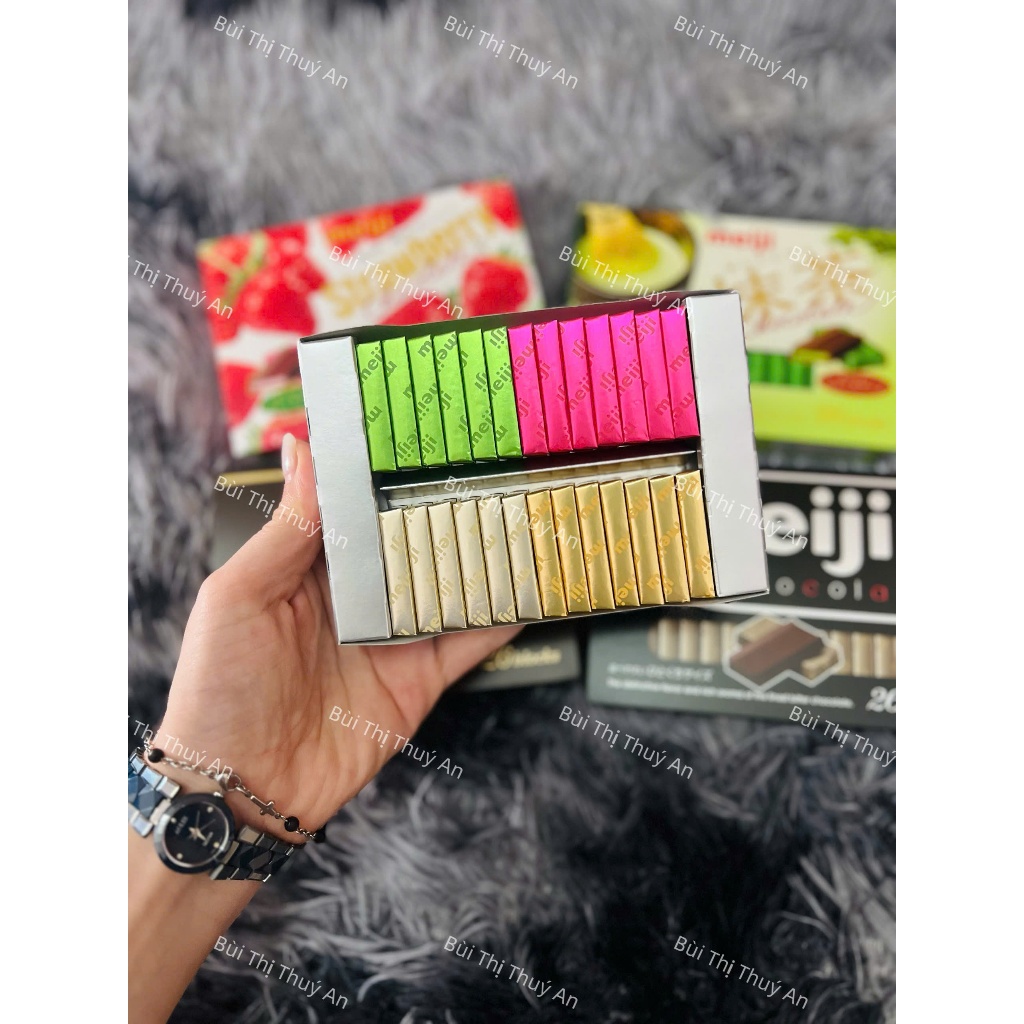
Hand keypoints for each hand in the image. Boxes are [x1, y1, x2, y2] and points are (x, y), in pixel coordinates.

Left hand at [156, 434, 519, 837]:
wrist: (239, 791)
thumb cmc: (218, 687)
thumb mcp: (237, 596)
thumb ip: (285, 529)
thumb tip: (303, 449)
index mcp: (309, 565)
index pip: (358, 506)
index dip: (387, 471)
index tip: (426, 430)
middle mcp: (357, 596)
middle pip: (414, 542)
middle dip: (449, 507)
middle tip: (496, 463)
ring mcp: (392, 638)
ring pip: (449, 587)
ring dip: (485, 557)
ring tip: (526, 514)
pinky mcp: (419, 680)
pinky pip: (468, 644)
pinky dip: (501, 619)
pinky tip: (531, 588)